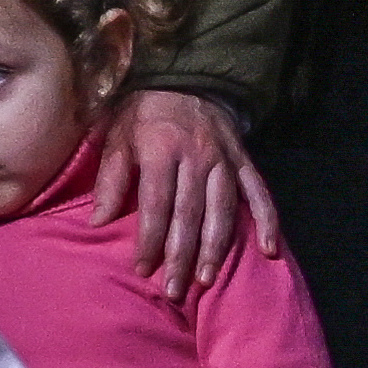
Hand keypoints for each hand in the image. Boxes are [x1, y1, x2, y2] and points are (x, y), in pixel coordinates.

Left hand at [93, 83, 280, 297]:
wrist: (186, 77)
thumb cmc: (143, 113)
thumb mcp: (117, 136)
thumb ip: (110, 179)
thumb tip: (97, 222)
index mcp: (161, 148)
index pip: (156, 205)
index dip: (150, 240)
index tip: (142, 270)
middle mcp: (197, 156)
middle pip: (189, 214)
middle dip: (181, 255)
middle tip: (174, 289)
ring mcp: (225, 159)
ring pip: (223, 210)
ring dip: (216, 247)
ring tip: (207, 279)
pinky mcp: (244, 161)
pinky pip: (260, 193)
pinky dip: (267, 221)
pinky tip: (269, 249)